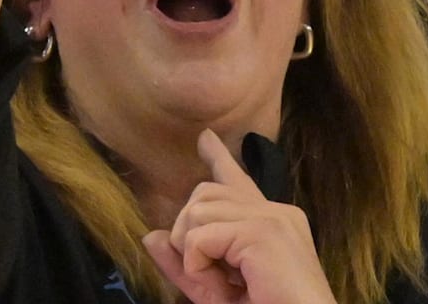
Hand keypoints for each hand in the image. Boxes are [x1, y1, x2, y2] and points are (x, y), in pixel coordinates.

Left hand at [143, 130, 336, 303]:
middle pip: (205, 194)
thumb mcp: (217, 291)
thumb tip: (151, 235)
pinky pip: (199, 237)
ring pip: (197, 210)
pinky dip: (198, 266)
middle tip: (213, 276)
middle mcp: (276, 212)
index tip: (204, 139)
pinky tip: (223, 286)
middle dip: (189, 233)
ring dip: (194, 253)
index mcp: (274, 222)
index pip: (238, 181)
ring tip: (223, 283)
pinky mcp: (262, 232)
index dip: (218, 158)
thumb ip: (186, 264)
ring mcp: (271, 218)